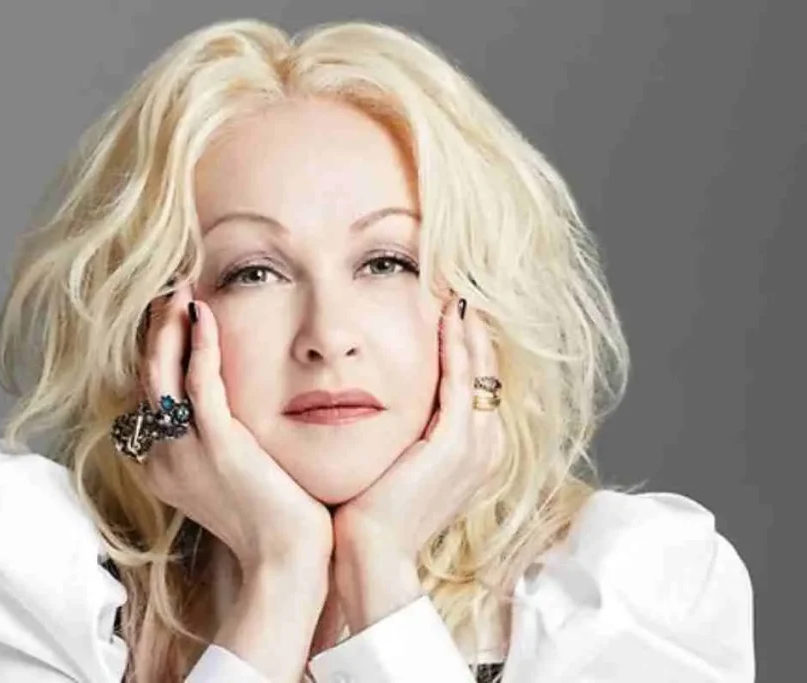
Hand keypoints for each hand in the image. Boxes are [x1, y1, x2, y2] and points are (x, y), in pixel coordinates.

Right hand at [136, 282, 332, 577]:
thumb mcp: (236, 472)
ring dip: (169, 325)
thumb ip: (224, 437)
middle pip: (149, 376)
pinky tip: (204, 311)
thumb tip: (234, 408)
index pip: (153, 393)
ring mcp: (184, 450)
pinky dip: (198, 342)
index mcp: (164, 462)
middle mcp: (163, 455)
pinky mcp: (217, 444)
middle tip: (170, 289)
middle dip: (157, 328)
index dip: (159, 348)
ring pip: (163, 372)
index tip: (173, 312)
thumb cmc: (274, 517)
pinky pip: (199, 380)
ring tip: (180, 288)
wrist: (288, 558)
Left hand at [330, 296, 503, 608]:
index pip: (476, 381)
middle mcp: (486, 445)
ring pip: (479, 367)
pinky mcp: (457, 443)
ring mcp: (476, 445)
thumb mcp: (395, 460)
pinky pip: (462, 379)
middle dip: (471, 325)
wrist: (371, 554)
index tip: (447, 302)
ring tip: (455, 284)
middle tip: (456, 280)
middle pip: (486, 368)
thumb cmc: (372, 511)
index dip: (465, 341)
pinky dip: (457, 343)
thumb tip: (377, 393)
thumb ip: (403, 428)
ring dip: (468, 325)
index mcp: (473, 449)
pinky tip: (447, 311)